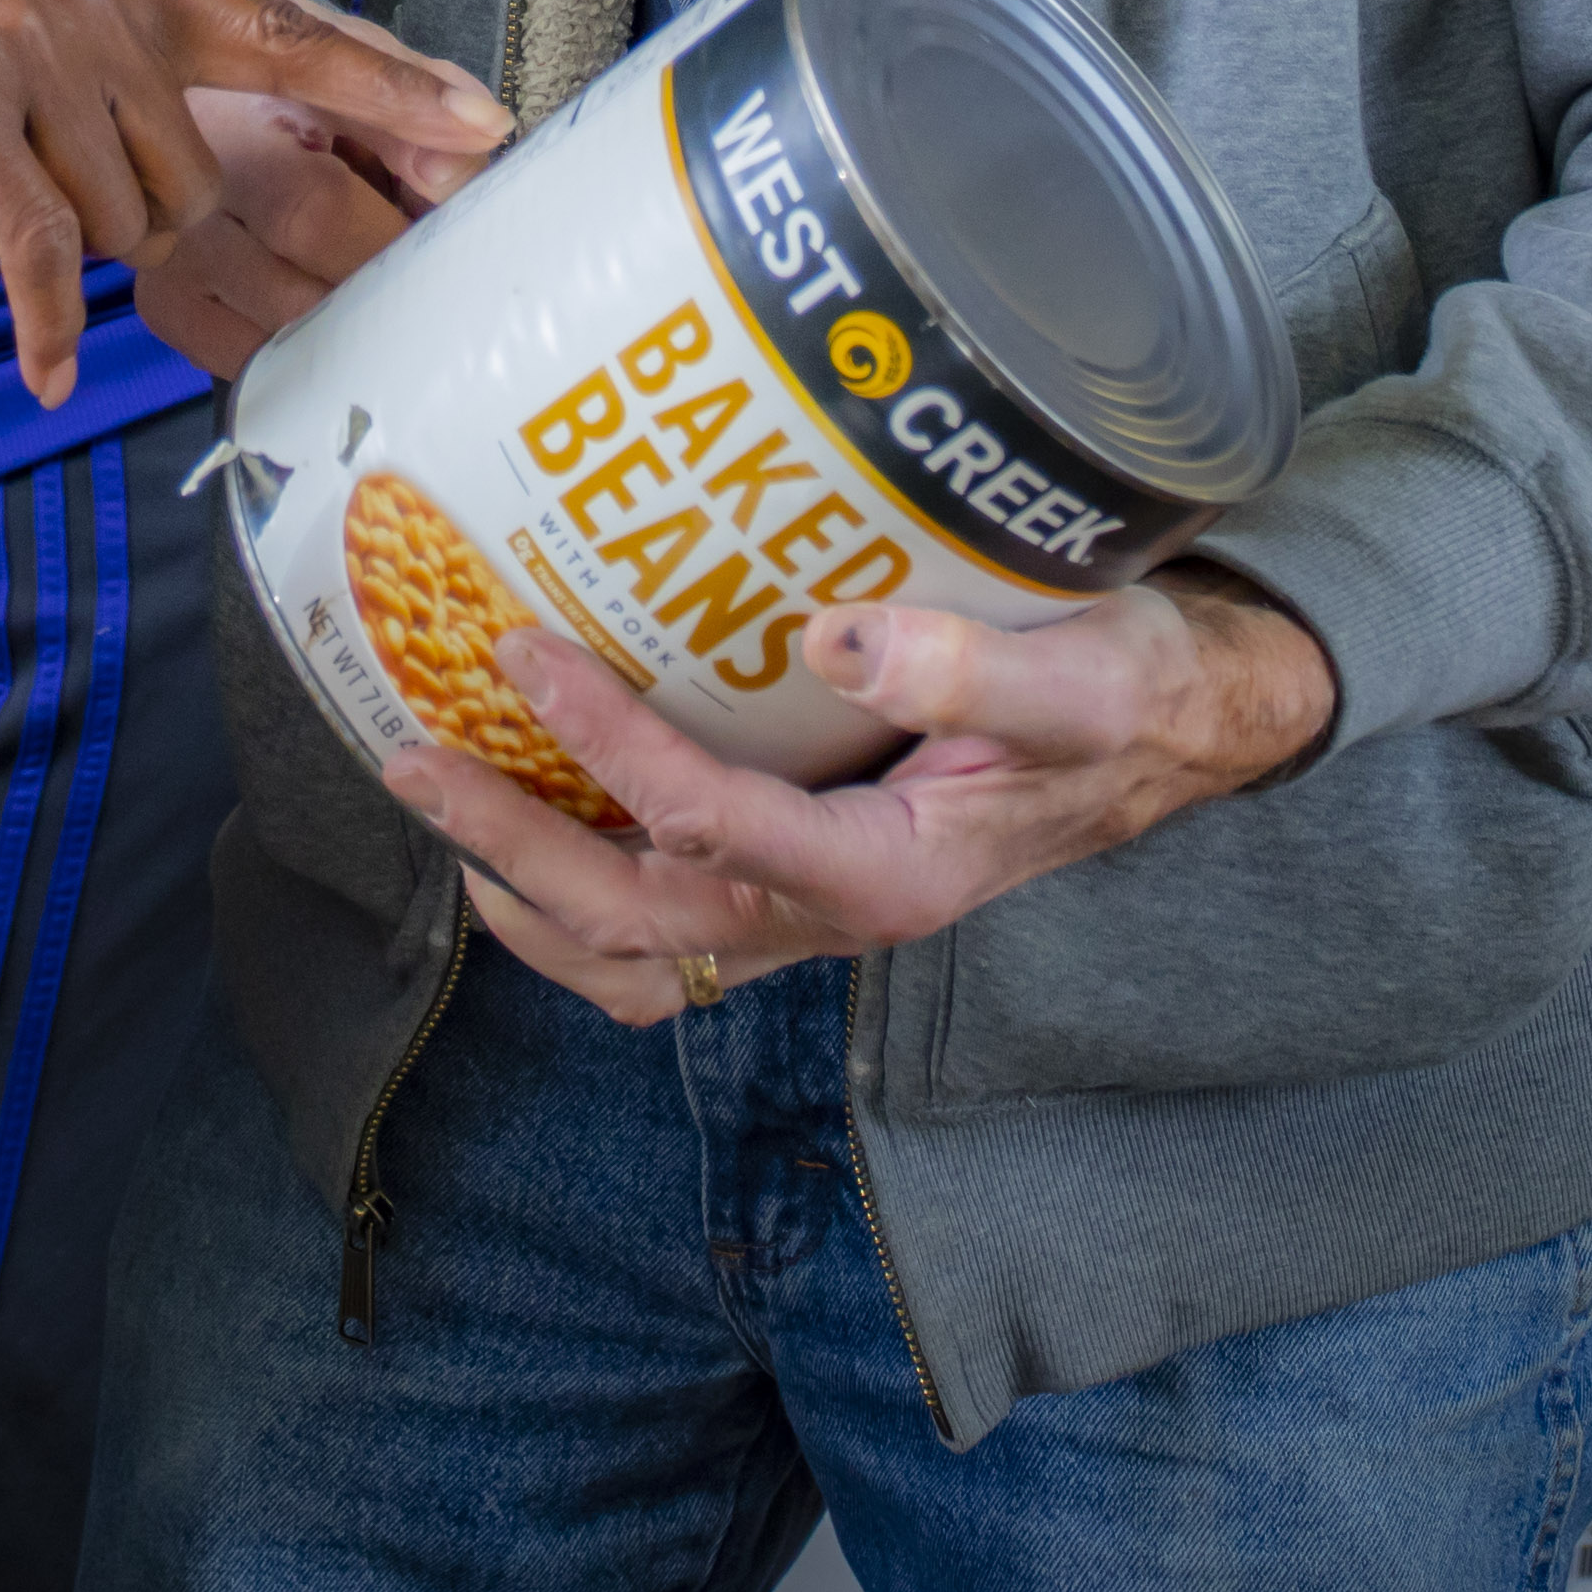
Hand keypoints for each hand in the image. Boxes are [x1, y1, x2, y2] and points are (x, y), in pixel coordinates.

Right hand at [0, 0, 498, 405]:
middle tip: (61, 214)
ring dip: (66, 252)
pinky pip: (46, 244)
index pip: (283, 33)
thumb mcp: (8, 10)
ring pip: (121, 214)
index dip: (391, 84)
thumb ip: (98, 72)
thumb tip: (161, 188)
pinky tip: (52, 367)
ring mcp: (32, 43)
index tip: (486, 124)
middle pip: (190, 173)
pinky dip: (51, 317)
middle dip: (140, 229)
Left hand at [379, 567, 1341, 1025]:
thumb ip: (970, 668)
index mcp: (888, 873)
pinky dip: (581, 898)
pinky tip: (540, 817)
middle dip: (508, 845)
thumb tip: (829, 637)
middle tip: (408, 759)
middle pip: (633, 919)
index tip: (519, 646)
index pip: (708, 823)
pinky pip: (667, 927)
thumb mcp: (1085, 676)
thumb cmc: (1135, 695)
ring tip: (441, 816)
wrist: (1183, 733)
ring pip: (635, 955)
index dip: (602, 743)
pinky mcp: (801, 882)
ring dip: (526, 898)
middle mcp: (831, 913)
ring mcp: (808, 911)